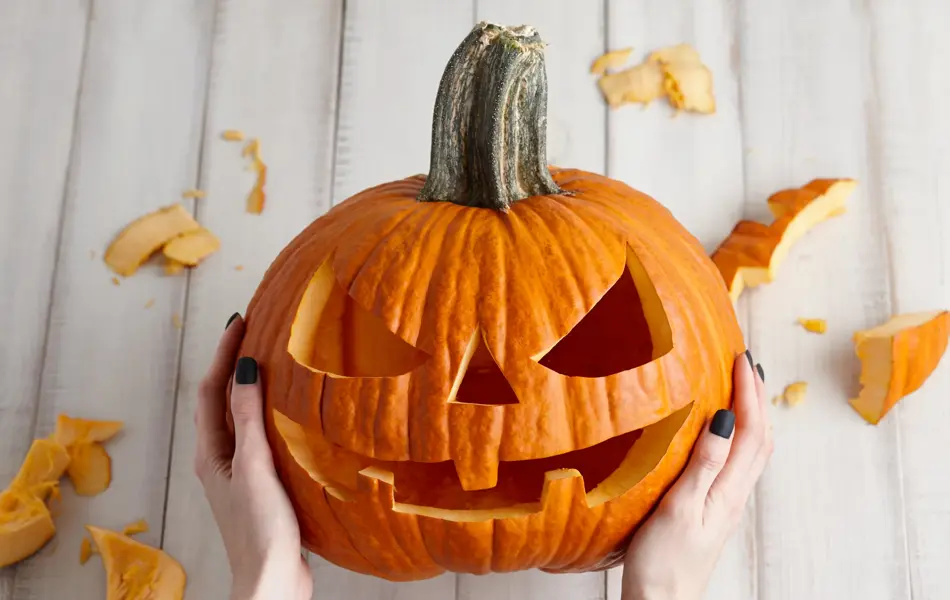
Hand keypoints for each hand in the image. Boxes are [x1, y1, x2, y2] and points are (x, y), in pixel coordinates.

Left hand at [194, 313, 312, 599]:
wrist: (272, 581)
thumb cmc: (260, 529)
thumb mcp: (253, 466)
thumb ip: (247, 417)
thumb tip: (243, 366)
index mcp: (211, 453)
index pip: (212, 389)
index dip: (223, 352)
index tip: (241, 320)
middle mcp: (221, 459)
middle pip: (222, 401)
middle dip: (235, 364)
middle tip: (256, 332)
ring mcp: (241, 474)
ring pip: (242, 419)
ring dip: (252, 388)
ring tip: (275, 362)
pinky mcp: (263, 486)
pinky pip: (262, 438)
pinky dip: (272, 416)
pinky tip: (293, 415)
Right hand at [621, 352, 771, 599]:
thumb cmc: (664, 562)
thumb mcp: (680, 508)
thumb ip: (704, 463)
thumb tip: (726, 418)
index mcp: (729, 491)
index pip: (751, 432)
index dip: (749, 393)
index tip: (742, 358)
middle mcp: (734, 494)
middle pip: (760, 438)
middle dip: (756, 398)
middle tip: (746, 364)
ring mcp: (725, 502)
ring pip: (751, 451)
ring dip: (750, 415)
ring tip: (739, 388)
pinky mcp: (712, 508)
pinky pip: (735, 462)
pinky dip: (736, 436)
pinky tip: (718, 431)